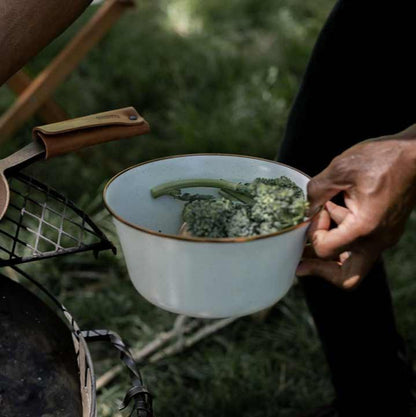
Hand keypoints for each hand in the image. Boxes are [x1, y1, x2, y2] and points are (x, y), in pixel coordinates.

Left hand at [297, 128, 415, 288]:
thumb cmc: (383, 158)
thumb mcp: (340, 169)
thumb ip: (316, 191)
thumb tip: (304, 208)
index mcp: (364, 227)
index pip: (326, 250)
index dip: (313, 234)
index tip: (317, 213)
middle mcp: (377, 239)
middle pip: (348, 278)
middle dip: (321, 271)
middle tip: (301, 264)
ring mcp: (384, 237)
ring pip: (355, 264)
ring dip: (331, 254)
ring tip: (313, 235)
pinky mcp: (386, 231)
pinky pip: (362, 246)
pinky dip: (344, 239)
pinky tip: (334, 214)